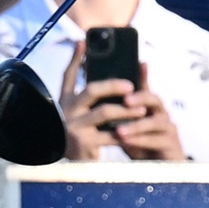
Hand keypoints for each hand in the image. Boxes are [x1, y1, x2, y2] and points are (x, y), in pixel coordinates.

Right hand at [57, 43, 180, 160]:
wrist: (68, 165)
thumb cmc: (78, 134)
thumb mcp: (77, 112)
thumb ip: (85, 93)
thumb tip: (92, 57)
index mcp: (66, 100)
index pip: (69, 75)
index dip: (76, 58)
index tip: (83, 42)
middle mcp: (67, 111)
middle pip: (92, 90)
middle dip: (113, 85)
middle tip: (131, 85)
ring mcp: (74, 127)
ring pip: (105, 112)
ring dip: (127, 110)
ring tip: (142, 110)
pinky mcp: (84, 143)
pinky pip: (111, 135)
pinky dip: (126, 132)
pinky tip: (138, 131)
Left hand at [107, 64, 184, 160]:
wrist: (157, 168)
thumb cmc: (140, 144)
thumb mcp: (126, 126)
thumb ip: (117, 112)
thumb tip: (95, 97)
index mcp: (149, 107)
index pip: (146, 87)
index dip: (144, 75)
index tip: (140, 63)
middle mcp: (161, 114)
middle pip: (155, 99)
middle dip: (140, 98)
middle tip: (125, 101)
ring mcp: (168, 129)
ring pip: (156, 121)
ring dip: (137, 125)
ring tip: (119, 130)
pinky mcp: (171, 145)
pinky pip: (157, 140)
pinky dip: (141, 141)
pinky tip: (128, 143)